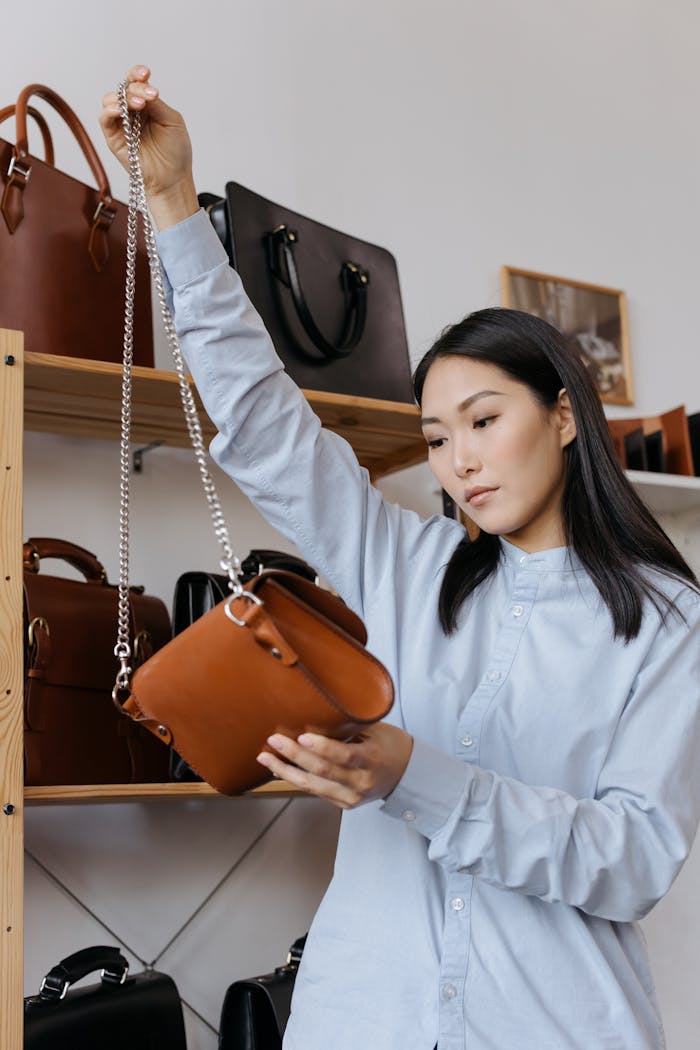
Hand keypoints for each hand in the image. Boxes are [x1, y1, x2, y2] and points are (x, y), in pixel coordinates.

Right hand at [99, 65, 197, 228]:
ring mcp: (121, 124)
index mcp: (146, 104)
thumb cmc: (175, 151)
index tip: (146, 73)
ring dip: (124, 97)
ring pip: (111, 99)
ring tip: (140, 105)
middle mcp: (132, 111)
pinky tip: (121, 110)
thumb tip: (143, 89)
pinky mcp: (113, 137)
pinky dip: (110, 110)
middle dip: (136, 88)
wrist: (172, 178)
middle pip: (124, 88)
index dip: (137, 74)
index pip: (136, 82)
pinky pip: (104, 118)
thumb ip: (157, 104)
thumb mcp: (172, 121)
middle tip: (150, 96)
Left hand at [256, 723, 413, 809]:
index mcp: (372, 759)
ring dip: (286, 771)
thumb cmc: (389, 744)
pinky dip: (296, 779)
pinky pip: (316, 791)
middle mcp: (362, 782)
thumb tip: (316, 713)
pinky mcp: (344, 804)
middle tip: (273, 741)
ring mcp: (352, 797)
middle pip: (323, 771)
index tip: (302, 735)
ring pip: (313, 786)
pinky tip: (279, 769)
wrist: (406, 774)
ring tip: (265, 757)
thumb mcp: (375, 730)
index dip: (322, 747)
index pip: (345, 755)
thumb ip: (349, 727)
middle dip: (295, 755)